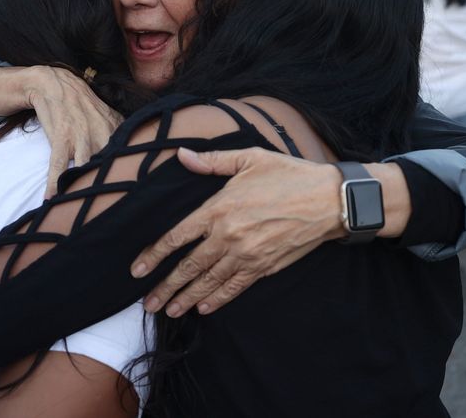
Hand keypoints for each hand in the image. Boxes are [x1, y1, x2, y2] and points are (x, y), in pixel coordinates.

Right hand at [24, 67, 122, 196]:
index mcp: (115, 128)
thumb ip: (122, 132)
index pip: (127, 155)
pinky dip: (54, 183)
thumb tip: (140, 149)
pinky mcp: (60, 138)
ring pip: (85, 169)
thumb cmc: (83, 105)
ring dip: (82, 189)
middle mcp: (101, 133)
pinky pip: (58, 166)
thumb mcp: (107, 115)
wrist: (55, 84)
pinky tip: (51, 199)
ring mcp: (80, 136)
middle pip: (108, 166)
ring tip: (81, 207)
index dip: (130, 175)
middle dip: (109, 187)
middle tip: (109, 209)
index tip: (134, 195)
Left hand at [130, 147, 343, 316]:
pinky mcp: (263, 267)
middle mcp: (228, 235)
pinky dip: (217, 299)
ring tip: (168, 311)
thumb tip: (181, 155)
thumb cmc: (289, 175)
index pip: (177, 236)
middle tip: (147, 304)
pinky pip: (234, 287)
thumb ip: (212, 161)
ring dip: (186, 298)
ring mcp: (246, 254)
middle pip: (189, 266)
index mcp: (219, 207)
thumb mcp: (249, 158)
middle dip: (165, 287)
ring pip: (208, 281)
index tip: (138, 270)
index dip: (154, 254)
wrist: (328, 200)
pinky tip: (203, 308)